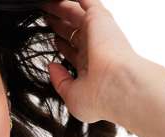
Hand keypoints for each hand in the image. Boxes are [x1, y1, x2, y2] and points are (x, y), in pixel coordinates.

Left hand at [41, 0, 137, 123]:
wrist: (118, 87)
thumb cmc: (101, 98)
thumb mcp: (72, 96)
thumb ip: (60, 81)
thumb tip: (52, 67)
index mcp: (89, 68)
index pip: (73, 52)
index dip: (62, 45)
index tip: (53, 39)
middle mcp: (94, 49)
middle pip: (73, 32)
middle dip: (59, 24)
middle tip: (46, 17)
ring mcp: (97, 33)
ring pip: (75, 14)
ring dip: (61, 8)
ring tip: (46, 4)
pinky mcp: (99, 19)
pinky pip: (87, 2)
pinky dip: (75, 0)